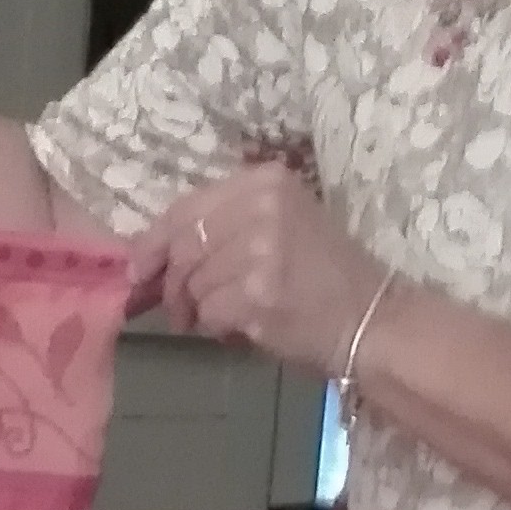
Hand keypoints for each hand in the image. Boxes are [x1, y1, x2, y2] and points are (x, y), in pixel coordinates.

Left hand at [153, 165, 386, 380]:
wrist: (372, 319)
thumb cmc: (324, 276)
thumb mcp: (283, 223)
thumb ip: (226, 225)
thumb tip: (152, 254)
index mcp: (266, 180)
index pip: (187, 206)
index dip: (154, 240)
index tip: (139, 268)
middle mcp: (263, 206)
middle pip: (184, 245)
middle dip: (172, 283)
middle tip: (178, 309)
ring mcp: (260, 248)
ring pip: (193, 282)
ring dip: (197, 309)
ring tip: (222, 318)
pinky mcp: (258, 292)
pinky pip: (208, 311)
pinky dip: (216, 327)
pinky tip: (239, 328)